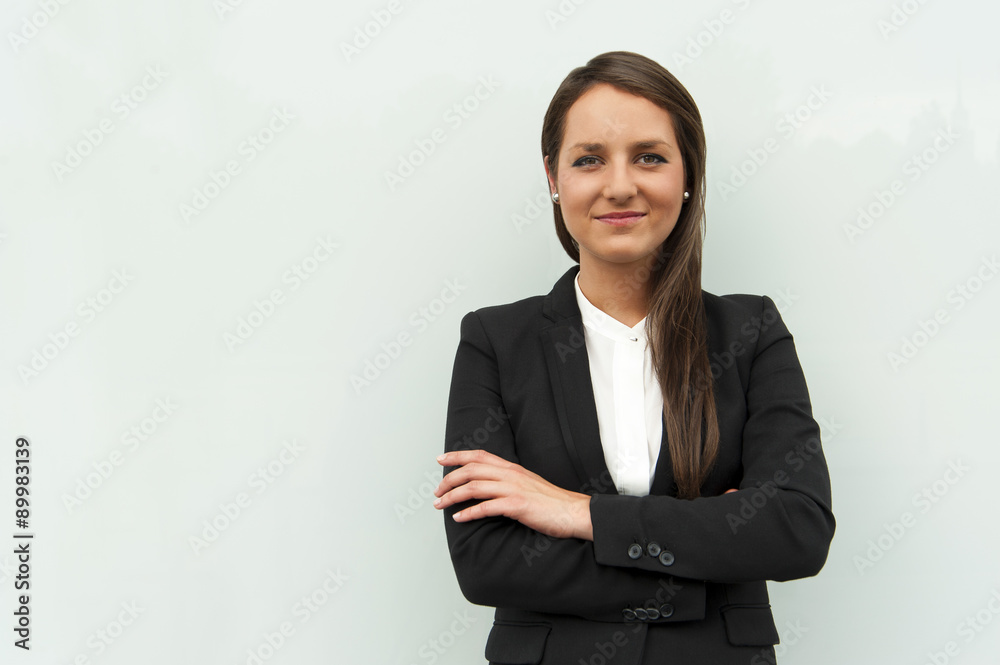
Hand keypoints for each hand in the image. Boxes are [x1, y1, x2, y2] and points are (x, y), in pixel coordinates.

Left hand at [434, 449, 592, 540]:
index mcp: (512, 468)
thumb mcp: (527, 484)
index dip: (457, 456)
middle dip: (449, 480)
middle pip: (471, 470)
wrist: (573, 512)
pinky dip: (469, 513)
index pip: (479, 455)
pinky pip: (486, 507)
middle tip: (436, 492)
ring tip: (441, 505)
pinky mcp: (517, 506)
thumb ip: (508, 481)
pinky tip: (459, 518)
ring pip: (474, 487)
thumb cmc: (551, 502)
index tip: (440, 459)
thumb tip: (487, 486)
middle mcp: (510, 475)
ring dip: (453, 496)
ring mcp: (514, 489)